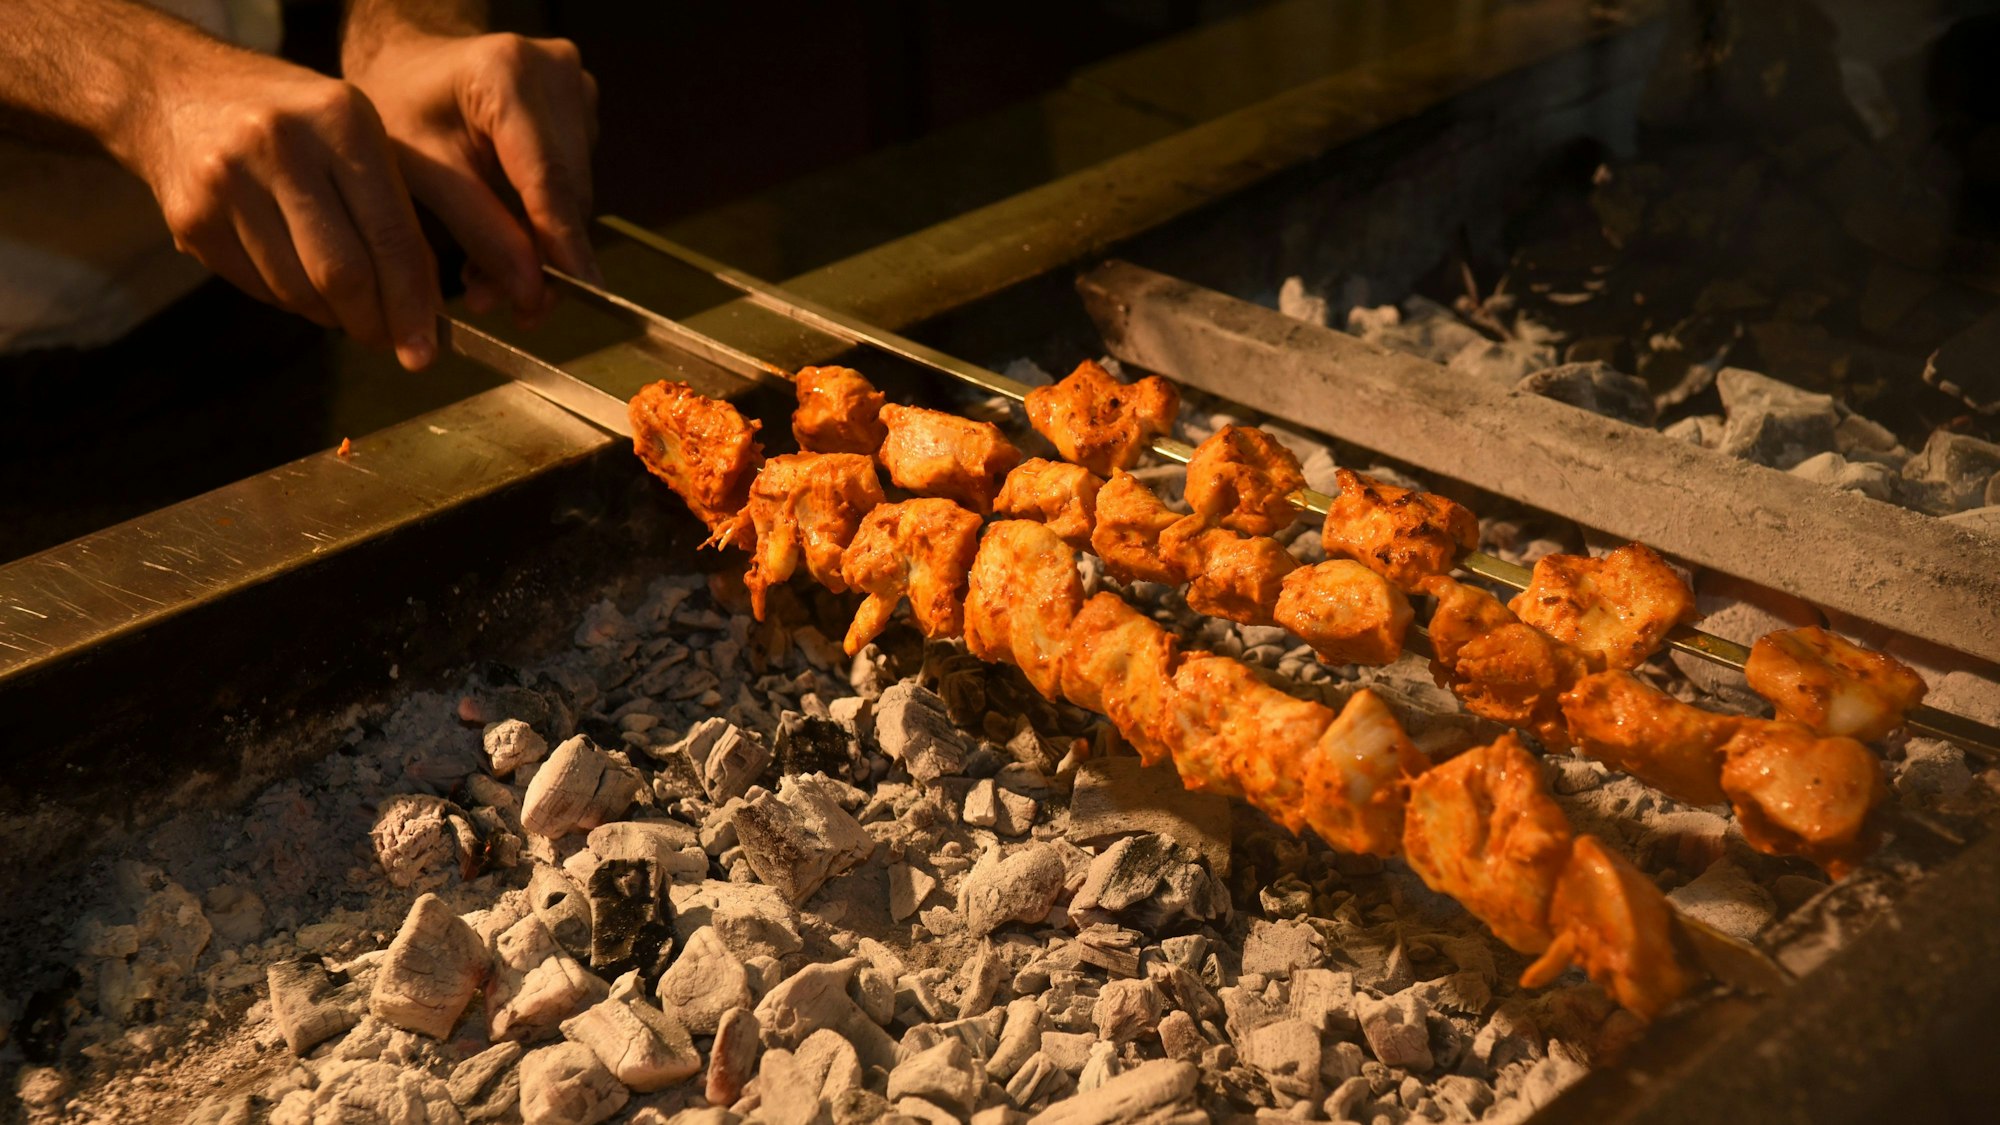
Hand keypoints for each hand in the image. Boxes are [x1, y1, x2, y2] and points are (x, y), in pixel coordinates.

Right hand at [125, 46, 440, 369]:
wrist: (173, 89)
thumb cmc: (291, 120)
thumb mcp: (352, 136)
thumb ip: (394, 211)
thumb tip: (425, 304)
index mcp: (340, 120)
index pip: (390, 235)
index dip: (412, 302)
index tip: (427, 349)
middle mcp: (282, 145)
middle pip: (342, 273)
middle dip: (372, 323)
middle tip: (388, 342)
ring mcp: (228, 180)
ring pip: (298, 291)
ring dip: (331, 316)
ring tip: (346, 310)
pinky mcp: (190, 216)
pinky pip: (258, 288)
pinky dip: (290, 302)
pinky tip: (300, 285)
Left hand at [345, 30, 598, 323]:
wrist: (410, 65)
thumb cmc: (400, 106)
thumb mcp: (421, 170)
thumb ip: (478, 228)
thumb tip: (530, 293)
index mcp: (508, 73)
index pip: (547, 177)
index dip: (560, 247)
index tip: (564, 299)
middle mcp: (557, 73)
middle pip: (568, 192)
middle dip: (539, 257)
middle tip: (495, 303)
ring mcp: (577, 90)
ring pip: (575, 196)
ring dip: (536, 245)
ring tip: (482, 276)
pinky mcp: (582, 110)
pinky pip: (572, 184)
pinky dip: (538, 220)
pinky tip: (501, 237)